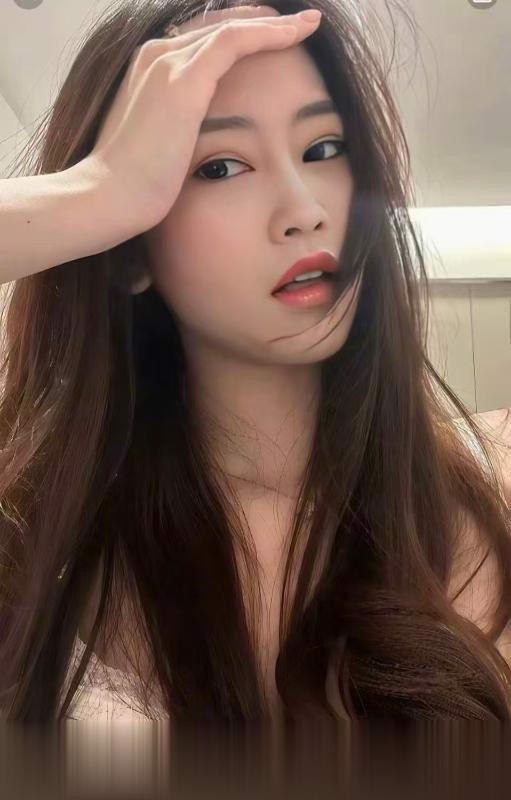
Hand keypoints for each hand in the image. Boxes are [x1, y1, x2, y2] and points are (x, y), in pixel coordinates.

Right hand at [82, 5, 321, 231]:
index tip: (271, 41)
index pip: (201, 39)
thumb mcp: (158, 149)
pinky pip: (236, 40)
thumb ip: (177, 132)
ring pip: (231, 27)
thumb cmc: (132, 187)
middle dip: (258, 22)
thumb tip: (195, 146)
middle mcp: (156, 55)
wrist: (109, 197)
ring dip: (273, 24)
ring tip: (306, 24)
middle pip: (217, 26)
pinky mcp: (183, 80)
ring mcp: (167, 63)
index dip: (239, 35)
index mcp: (148, 70)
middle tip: (296, 25)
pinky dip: (270, 33)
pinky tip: (298, 33)